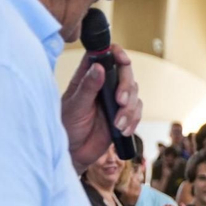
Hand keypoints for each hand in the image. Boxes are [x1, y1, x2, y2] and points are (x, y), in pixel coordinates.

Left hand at [63, 43, 141, 173]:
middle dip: (126, 87)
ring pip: (134, 93)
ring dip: (130, 109)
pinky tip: (122, 130)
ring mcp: (114, 99)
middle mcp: (103, 85)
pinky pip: (137, 111)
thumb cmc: (67, 127)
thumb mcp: (75, 106)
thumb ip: (88, 87)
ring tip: (117, 124)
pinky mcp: (123, 114)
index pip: (104, 55)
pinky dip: (133, 121)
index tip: (123, 60)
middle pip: (125, 72)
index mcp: (88, 76)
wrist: (74, 153)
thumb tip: (98, 67)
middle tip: (120, 101)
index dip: (116, 53)